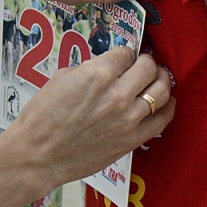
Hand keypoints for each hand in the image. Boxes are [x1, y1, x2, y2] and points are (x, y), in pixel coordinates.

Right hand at [5, 49, 173, 193]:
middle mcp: (117, 93)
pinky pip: (161, 121)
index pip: (126, 53)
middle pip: (148, 68)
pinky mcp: (132, 140)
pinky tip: (167, 103)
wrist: (39, 153)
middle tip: (144, 63)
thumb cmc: (43, 115)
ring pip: (161, 92)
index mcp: (97, 73)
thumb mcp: (62, 78)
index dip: (125, 53)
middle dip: (147, 62)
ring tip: (159, 78)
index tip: (125, 56)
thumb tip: (104, 68)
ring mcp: (128, 118)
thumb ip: (89, 69)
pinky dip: (168, 108)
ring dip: (162, 81)